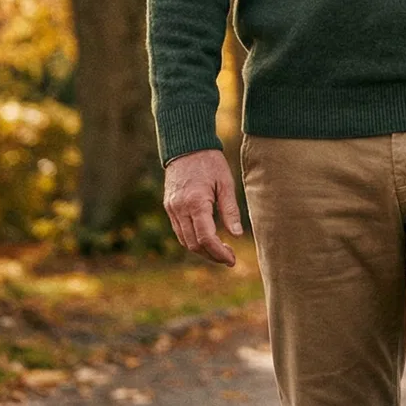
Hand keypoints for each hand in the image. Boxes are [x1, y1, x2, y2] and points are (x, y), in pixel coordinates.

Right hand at [163, 148, 242, 266]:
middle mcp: (180, 209)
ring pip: (184, 240)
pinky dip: (192, 239)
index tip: (232, 259)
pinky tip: (206, 238)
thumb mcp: (225, 183)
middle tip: (229, 257)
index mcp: (196, 202)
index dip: (219, 253)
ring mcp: (171, 209)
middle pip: (193, 244)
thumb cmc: (210, 162)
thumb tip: (237, 235)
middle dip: (211, 255)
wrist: (186, 146)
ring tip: (220, 250)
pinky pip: (179, 231)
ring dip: (201, 250)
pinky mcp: (169, 207)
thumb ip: (230, 210)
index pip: (205, 238)